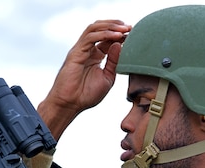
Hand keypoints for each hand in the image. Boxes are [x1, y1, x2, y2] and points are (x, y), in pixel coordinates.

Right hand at [38, 20, 131, 139]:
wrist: (71, 104)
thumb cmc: (86, 95)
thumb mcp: (107, 77)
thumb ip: (114, 62)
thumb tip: (120, 45)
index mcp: (95, 56)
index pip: (108, 38)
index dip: (120, 34)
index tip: (133, 34)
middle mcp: (87, 50)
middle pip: (101, 28)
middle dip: (116, 25)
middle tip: (130, 27)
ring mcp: (80, 50)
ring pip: (94, 28)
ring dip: (111, 26)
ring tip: (124, 28)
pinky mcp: (76, 53)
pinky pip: (90, 37)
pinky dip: (104, 34)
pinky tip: (116, 36)